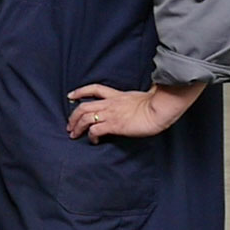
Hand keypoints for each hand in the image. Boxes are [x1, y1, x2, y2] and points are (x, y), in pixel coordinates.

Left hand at [66, 82, 204, 142]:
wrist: (160, 109)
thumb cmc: (156, 105)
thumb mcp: (139, 98)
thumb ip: (129, 101)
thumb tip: (129, 106)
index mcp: (117, 95)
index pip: (94, 89)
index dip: (80, 92)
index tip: (71, 96)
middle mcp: (110, 103)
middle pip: (83, 106)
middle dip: (73, 117)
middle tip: (69, 126)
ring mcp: (111, 114)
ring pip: (85, 118)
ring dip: (77, 127)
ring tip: (74, 134)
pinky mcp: (114, 125)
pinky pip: (95, 130)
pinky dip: (91, 136)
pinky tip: (93, 141)